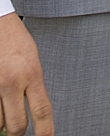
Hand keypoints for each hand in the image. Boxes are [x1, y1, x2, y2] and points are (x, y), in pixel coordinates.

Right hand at [0, 13, 50, 134]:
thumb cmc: (16, 42)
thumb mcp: (33, 62)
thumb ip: (33, 87)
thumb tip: (34, 112)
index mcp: (32, 74)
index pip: (42, 110)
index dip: (45, 130)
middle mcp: (12, 83)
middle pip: (17, 125)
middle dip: (18, 134)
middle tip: (18, 133)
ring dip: (2, 124)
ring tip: (6, 112)